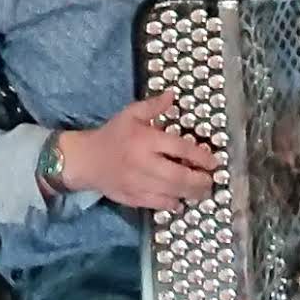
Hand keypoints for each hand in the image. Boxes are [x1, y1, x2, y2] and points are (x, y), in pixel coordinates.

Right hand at [54, 95, 219, 213]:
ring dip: (190, 194)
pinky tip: (180, 202)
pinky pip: (157, 204)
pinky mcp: (133, 197)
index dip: (200, 156)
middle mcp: (144, 163)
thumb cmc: (112, 135)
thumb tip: (173, 95)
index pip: (180, 149)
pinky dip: (172, 204)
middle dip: (199, 181)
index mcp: (146, 140)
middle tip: (210, 181)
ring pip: (171, 193)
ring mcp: (139, 183)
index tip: (213, 162)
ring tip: (201, 192)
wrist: (86, 160)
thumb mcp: (130, 114)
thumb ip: (153, 106)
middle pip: (179, 176)